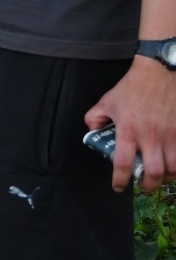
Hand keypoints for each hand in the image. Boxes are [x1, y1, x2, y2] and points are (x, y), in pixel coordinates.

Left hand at [85, 56, 175, 191]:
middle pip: (154, 173)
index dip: (120, 180)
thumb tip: (93, 133)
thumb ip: (95, 118)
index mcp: (127, 130)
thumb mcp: (106, 102)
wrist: (158, 73)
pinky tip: (172, 166)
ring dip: (166, 178)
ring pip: (173, 169)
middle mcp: (150, 136)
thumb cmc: (131, 88)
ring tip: (159, 177)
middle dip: (149, 185)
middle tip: (144, 185)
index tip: (118, 186)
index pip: (123, 163)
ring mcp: (170, 134)